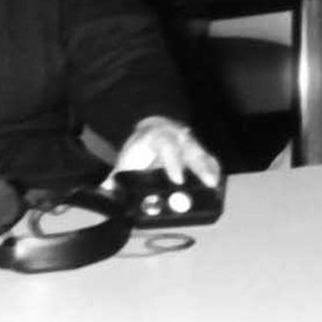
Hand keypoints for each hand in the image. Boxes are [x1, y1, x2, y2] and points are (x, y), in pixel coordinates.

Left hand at [107, 116, 221, 187]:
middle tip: (209, 184)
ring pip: (202, 152)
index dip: (174, 162)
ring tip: (216, 185)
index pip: (167, 146)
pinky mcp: (197, 149)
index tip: (178, 180)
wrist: (151, 127)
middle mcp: (177, 137)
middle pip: (191, 149)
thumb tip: (103, 195)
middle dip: (200, 167)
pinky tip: (218, 180)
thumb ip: (116, 178)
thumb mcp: (126, 160)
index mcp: (156, 138)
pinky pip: (208, 156)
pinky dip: (213, 168)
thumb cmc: (139, 149)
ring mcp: (189, 141)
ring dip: (210, 168)